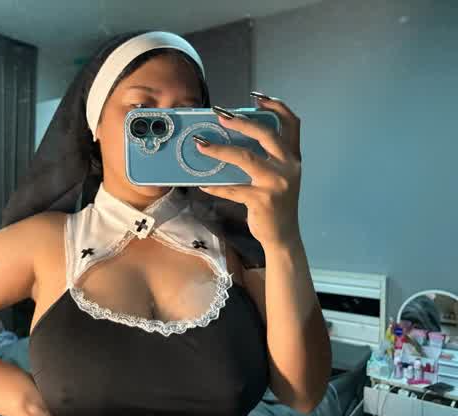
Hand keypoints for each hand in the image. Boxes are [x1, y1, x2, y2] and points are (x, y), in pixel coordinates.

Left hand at [195, 95, 302, 248]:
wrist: (284, 237)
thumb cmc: (277, 204)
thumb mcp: (280, 177)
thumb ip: (268, 159)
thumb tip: (235, 139)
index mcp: (293, 158)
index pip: (292, 124)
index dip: (277, 107)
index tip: (257, 98)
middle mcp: (288, 167)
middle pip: (266, 134)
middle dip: (242, 121)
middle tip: (220, 115)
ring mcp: (276, 183)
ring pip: (245, 158)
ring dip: (220, 149)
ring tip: (201, 145)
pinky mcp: (261, 200)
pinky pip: (232, 188)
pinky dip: (214, 186)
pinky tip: (202, 183)